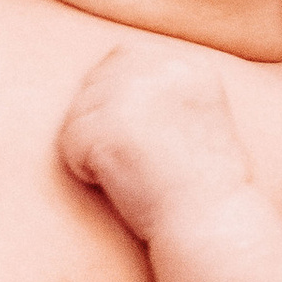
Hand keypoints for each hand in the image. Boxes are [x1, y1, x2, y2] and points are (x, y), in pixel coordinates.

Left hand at [58, 39, 252, 248]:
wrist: (211, 224)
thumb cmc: (207, 186)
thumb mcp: (202, 117)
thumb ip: (164, 89)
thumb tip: (107, 75)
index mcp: (188, 66)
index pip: (123, 57)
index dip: (112, 94)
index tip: (127, 133)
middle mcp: (161, 70)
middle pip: (95, 81)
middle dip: (98, 119)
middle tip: (128, 159)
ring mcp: (132, 95)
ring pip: (78, 112)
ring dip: (90, 145)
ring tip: (129, 174)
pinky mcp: (107, 126)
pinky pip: (69, 142)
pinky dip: (83, 169)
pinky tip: (117, 185)